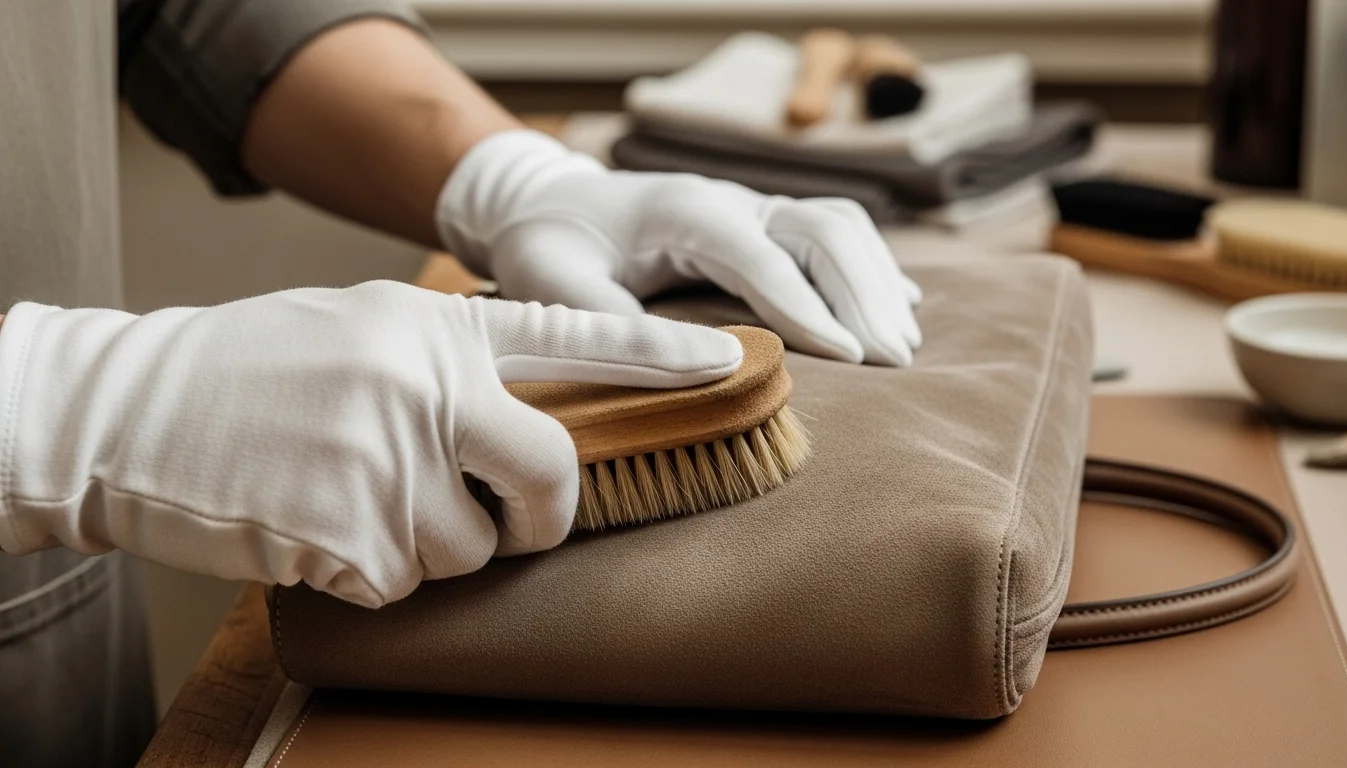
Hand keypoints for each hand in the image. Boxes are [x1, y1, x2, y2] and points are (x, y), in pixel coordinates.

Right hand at [0, 282, 740, 606]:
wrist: (126, 409)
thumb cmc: (247, 370)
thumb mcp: (360, 330)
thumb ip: (447, 363)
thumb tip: (524, 418)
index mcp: (434, 327)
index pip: (572, 335)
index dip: (658, 353)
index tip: (731, 363)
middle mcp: (426, 386)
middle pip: (551, 475)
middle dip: (541, 517)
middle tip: (511, 524)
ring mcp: (389, 460)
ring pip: (470, 550)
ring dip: (425, 547)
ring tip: (352, 500)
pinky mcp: (349, 535)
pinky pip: (403, 583)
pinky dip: (368, 572)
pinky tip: (314, 526)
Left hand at [436, 130, 921, 365]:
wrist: (546, 201)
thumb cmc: (548, 245)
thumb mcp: (553, 283)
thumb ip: (613, 321)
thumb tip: (697, 364)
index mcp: (683, 211)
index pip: (762, 257)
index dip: (808, 307)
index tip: (850, 360)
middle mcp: (729, 200)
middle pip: (822, 231)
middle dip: (864, 295)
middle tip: (894, 362)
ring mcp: (751, 205)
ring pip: (839, 227)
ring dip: (877, 282)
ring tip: (904, 345)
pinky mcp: (761, 221)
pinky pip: (833, 234)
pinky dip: (871, 269)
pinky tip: (903, 308)